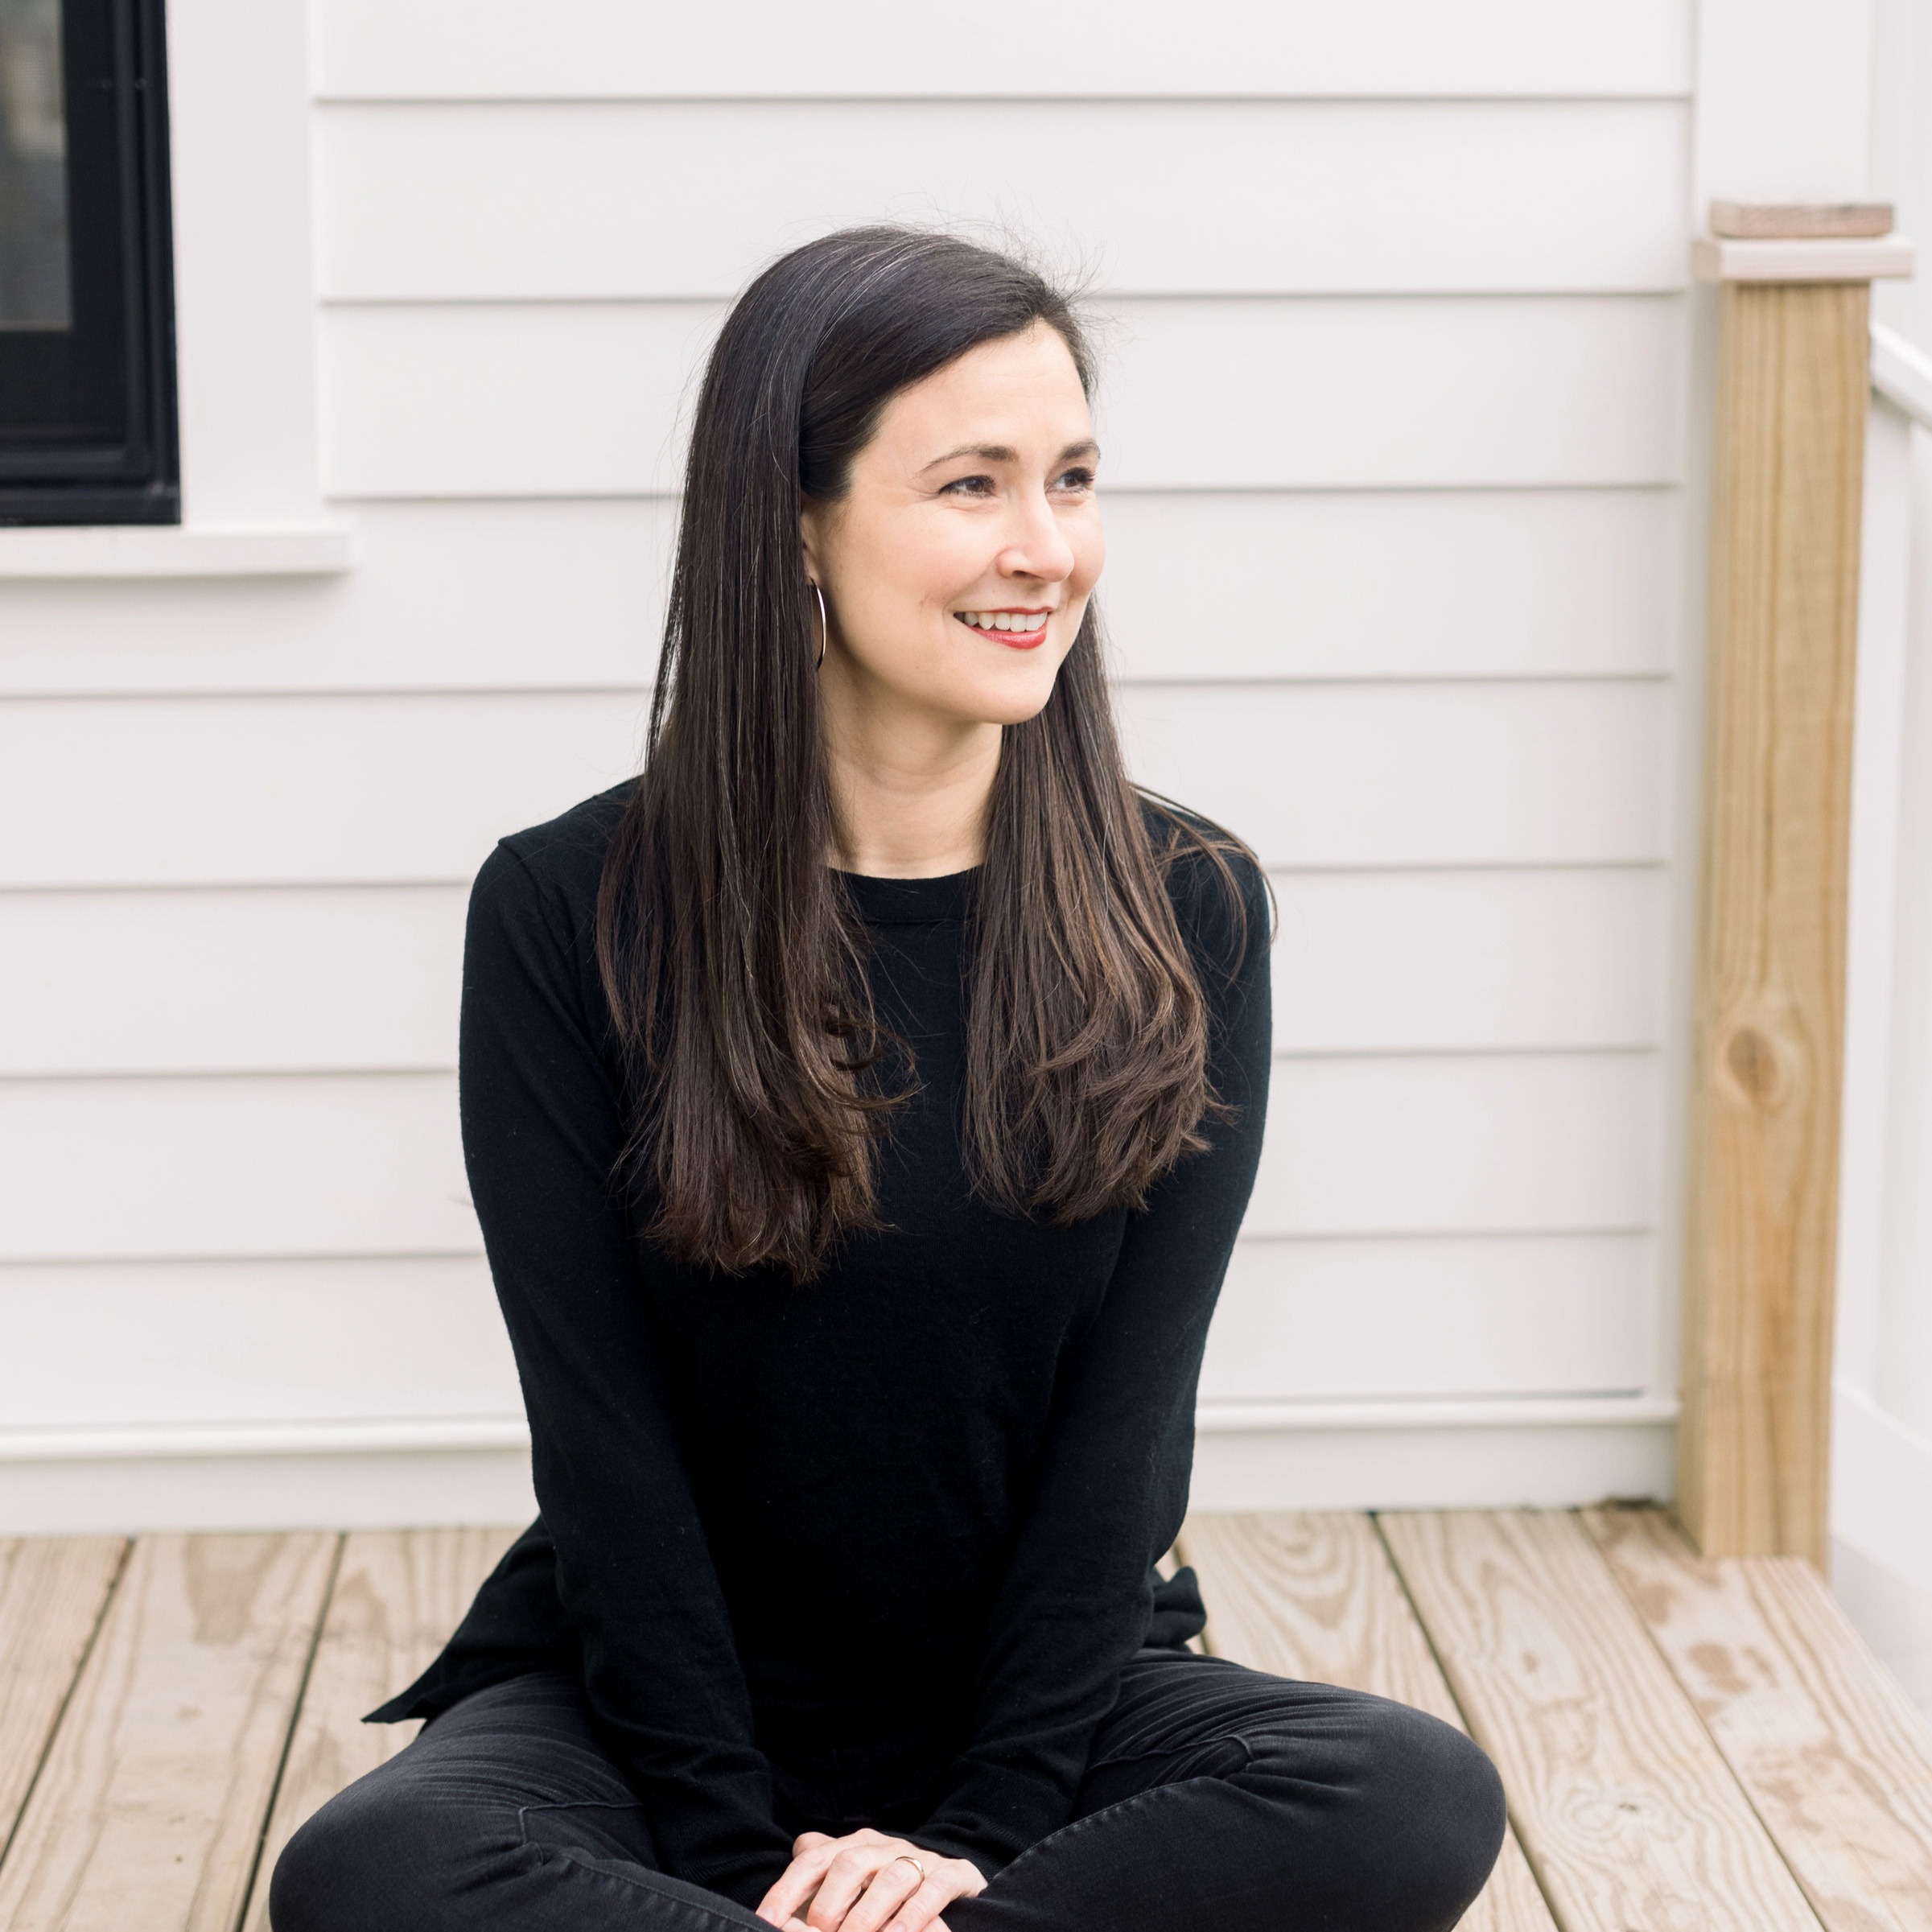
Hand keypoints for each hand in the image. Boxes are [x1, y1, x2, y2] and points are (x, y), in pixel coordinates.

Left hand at [756, 1827, 984, 1931]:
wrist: (952, 1886)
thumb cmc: (887, 1897)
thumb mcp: (850, 1890)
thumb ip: (817, 1887)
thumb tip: (774, 1907)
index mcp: (854, 1846)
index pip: (813, 1859)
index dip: (787, 1889)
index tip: (767, 1921)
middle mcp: (885, 1847)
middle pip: (849, 1863)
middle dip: (829, 1903)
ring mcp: (920, 1859)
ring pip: (891, 1876)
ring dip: (868, 1912)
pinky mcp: (953, 1875)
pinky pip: (934, 1888)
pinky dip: (914, 1912)